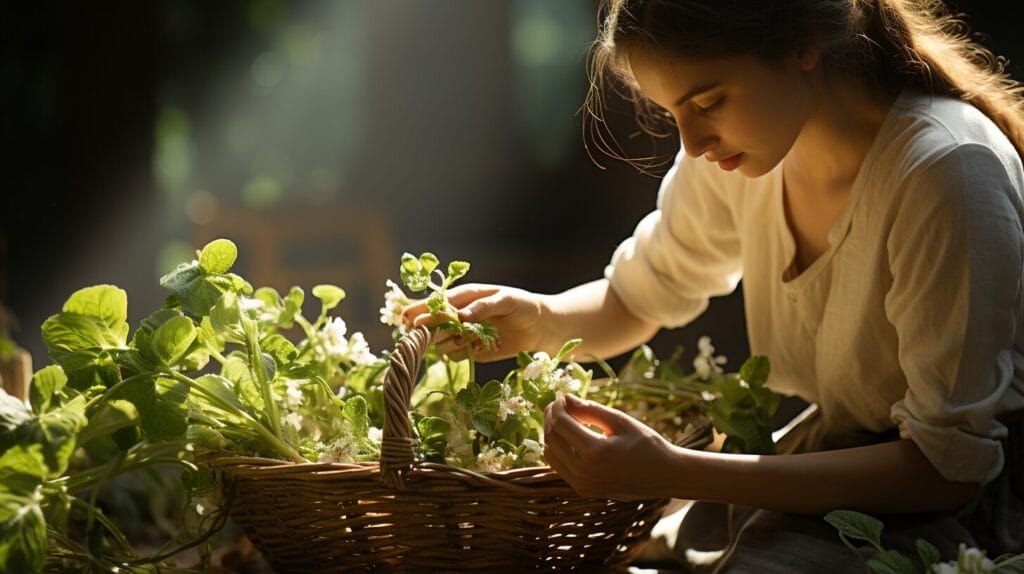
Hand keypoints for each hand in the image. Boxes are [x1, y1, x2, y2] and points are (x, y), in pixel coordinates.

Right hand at [401, 283, 545, 361]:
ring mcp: (460, 333)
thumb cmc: (523, 306)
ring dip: (449, 343)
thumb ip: (484, 306)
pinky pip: (453, 355)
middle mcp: (456, 314)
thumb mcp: (507, 300)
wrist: (538, 327)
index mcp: (464, 295)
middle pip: (429, 324)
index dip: (421, 311)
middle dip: (427, 331)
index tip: (411, 321)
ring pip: (438, 342)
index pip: (436, 303)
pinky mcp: (467, 349)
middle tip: (437, 335)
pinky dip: (462, 353)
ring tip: (471, 338)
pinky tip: (480, 347)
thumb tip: (461, 315)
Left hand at [543, 393, 677, 499]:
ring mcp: (582, 484)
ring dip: (551, 434)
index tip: (562, 397)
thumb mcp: (620, 421)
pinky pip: (559, 467)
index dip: (557, 407)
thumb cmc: (646, 444)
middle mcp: (584, 472)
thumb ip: (590, 410)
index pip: (561, 424)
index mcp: (595, 453)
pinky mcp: (583, 490)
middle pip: (551, 439)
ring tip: (563, 419)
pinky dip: (558, 449)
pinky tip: (570, 437)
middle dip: (551, 418)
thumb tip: (565, 398)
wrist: (664, 476)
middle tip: (559, 405)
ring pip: (550, 454)